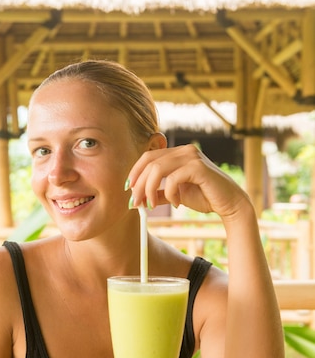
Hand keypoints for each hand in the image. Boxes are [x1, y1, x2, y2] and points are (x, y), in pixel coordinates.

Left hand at [127, 144, 249, 220]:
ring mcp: (192, 157)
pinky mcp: (199, 168)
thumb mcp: (175, 195)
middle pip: (149, 162)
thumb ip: (159, 193)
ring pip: (157, 169)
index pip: (148, 157)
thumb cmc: (204, 197)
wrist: (229, 204)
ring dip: (149, 190)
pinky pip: (173, 179)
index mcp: (178, 154)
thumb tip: (138, 198)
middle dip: (139, 184)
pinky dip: (169, 194)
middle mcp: (184, 151)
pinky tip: (176, 204)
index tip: (128, 190)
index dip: (135, 172)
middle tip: (135, 203)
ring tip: (152, 206)